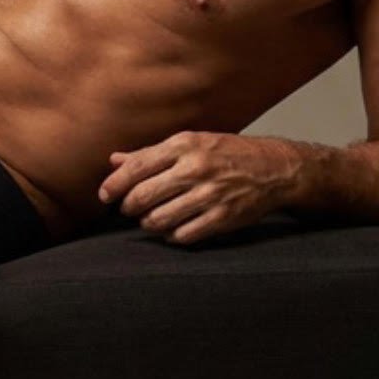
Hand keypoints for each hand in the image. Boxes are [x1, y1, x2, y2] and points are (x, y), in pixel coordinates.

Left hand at [97, 132, 295, 245]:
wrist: (274, 168)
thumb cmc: (227, 153)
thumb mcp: (190, 143)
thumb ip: (151, 154)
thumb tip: (114, 161)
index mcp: (184, 146)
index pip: (137, 167)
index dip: (114, 185)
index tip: (105, 196)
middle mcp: (195, 169)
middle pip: (143, 197)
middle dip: (129, 207)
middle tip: (130, 209)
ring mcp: (209, 195)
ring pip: (159, 220)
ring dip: (149, 223)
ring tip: (152, 219)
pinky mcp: (222, 218)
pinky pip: (183, 235)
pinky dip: (172, 235)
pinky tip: (174, 228)